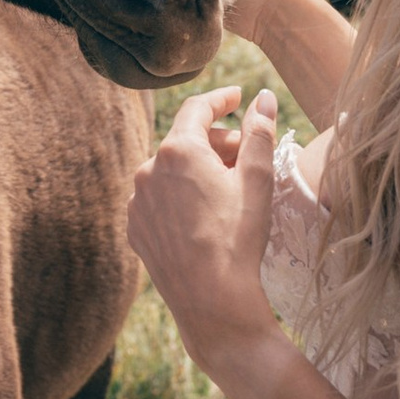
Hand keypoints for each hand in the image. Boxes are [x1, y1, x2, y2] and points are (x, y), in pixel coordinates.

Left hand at [127, 86, 291, 398]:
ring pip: (171, 172)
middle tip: (246, 161)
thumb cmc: (239, 238)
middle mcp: (148, 169)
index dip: (221, 99)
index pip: (198, 109)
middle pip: (186, 142)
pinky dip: (180, 198)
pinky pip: (159, 200)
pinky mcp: (135, 227)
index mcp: (179, 150)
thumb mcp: (258, 181)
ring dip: (197, 172)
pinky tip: (204, 218)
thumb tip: (264, 97)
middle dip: (217, 144)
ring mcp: (138, 200)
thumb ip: (259, 132)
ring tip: (227, 194)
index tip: (237, 97)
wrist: (212, 301)